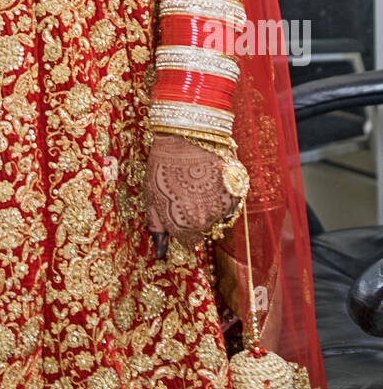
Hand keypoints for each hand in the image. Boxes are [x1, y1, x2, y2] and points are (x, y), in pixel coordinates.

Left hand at [143, 133, 237, 258]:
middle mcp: (205, 221)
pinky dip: (222, 195)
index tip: (178, 208)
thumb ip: (157, 227)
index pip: (188, 240)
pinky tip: (211, 178)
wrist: (187, 134)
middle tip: (187, 191)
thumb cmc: (163, 164)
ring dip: (209, 205)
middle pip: (203, 229)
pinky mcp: (236, 192)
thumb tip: (159, 254)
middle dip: (194, 216)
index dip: (181, 225)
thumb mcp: (151, 196)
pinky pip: (229, 204)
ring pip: (218, 217)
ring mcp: (222, 207)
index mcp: (182, 225)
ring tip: (198, 182)